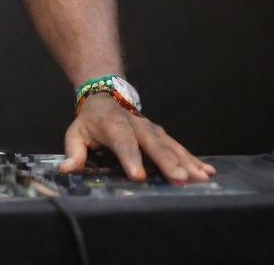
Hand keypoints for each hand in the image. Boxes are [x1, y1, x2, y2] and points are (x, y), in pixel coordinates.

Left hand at [58, 93, 216, 183]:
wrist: (105, 95)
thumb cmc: (91, 121)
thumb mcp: (76, 133)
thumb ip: (74, 152)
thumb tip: (66, 170)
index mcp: (112, 124)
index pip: (122, 140)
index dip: (130, 158)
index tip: (139, 177)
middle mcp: (136, 124)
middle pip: (153, 143)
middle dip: (167, 161)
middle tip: (179, 179)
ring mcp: (152, 129)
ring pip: (170, 145)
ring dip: (185, 161)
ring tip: (200, 178)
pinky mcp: (162, 135)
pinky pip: (179, 147)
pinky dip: (193, 159)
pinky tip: (207, 171)